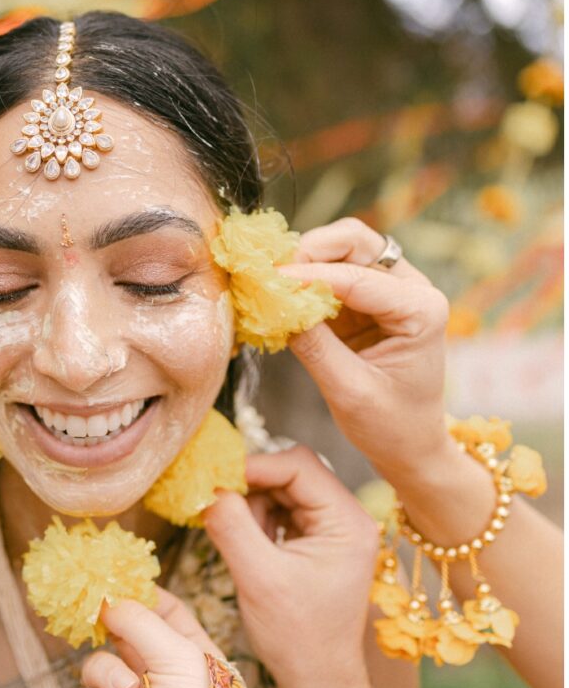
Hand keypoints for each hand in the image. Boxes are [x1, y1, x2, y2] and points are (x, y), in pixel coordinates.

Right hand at [66, 588, 222, 687]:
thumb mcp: (176, 654)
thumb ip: (137, 619)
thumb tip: (104, 596)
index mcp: (187, 654)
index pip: (164, 611)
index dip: (142, 593)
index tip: (119, 578)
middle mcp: (156, 675)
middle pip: (120, 634)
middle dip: (107, 625)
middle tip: (93, 608)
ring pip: (94, 665)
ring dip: (106, 675)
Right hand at [204, 446, 378, 687]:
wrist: (318, 681)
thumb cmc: (296, 638)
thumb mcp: (257, 578)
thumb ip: (231, 525)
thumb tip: (204, 486)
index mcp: (347, 522)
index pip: (299, 466)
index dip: (254, 466)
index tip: (214, 479)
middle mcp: (347, 519)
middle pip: (290, 474)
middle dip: (250, 486)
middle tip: (216, 503)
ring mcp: (332, 530)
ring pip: (282, 491)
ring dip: (251, 505)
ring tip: (234, 535)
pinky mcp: (316, 542)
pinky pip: (281, 512)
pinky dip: (256, 520)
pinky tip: (245, 544)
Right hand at [281, 217, 451, 479]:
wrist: (410, 446)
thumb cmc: (389, 425)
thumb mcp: (348, 391)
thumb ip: (313, 345)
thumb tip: (275, 305)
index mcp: (421, 309)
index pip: (357, 278)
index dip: (308, 275)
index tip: (267, 280)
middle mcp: (412, 289)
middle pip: (355, 242)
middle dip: (310, 251)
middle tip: (271, 275)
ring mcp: (389, 291)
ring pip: (341, 250)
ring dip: (305, 261)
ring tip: (272, 286)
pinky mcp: (366, 301)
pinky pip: (330, 274)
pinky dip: (303, 280)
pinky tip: (280, 298)